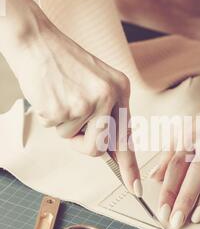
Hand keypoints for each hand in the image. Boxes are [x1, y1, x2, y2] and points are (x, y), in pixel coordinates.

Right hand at [4, 6, 141, 196]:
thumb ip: (107, 112)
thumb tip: (108, 148)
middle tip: (73, 122)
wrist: (37, 41)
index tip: (134, 187)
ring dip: (64, 126)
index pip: (127, 136)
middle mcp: (109, 96)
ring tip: (61, 97)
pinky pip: (56, 130)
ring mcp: (87, 103)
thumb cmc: (64, 64)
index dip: (130, 166)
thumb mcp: (97, 81)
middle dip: (83, 143)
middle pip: (99, 147)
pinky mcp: (63, 108)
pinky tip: (50, 94)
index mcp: (121, 89)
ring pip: (74, 140)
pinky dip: (50, 117)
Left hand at [152, 78, 199, 227]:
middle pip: (193, 172)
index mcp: (190, 137)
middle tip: (175, 220)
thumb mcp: (186, 131)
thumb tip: (153, 176)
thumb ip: (169, 154)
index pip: (175, 166)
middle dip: (183, 197)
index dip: (167, 188)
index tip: (161, 209)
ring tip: (197, 217)